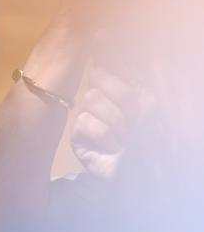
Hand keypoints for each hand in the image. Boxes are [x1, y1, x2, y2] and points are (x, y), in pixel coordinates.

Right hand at [70, 61, 148, 180]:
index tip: (122, 79)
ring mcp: (89, 119)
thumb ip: (125, 81)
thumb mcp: (148, 103)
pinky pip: (82, 121)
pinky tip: (110, 148)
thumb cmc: (154, 139)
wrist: (148, 173)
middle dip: (122, 101)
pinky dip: (102, 134)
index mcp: (122, 91)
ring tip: (123, 138)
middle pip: (97, 80)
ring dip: (114, 120)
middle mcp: (104, 103)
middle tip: (133, 122)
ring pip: (90, 99)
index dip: (111, 72)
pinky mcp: (77, 138)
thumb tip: (99, 58)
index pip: (104, 68)